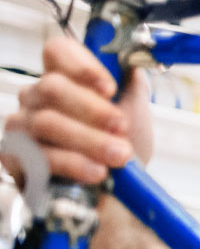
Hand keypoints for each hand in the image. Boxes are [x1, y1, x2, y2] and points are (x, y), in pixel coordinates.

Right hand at [2, 37, 153, 186]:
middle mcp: (36, 99)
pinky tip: (96, 172)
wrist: (119, 197)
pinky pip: (38, 155)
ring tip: (119, 156)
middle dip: (94, 110)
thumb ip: (131, 84)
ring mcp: (22, 127)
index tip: (110, 89)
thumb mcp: (135, 113)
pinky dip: (73, 164)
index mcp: (64, 80)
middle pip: (52, 87)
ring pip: (46, 122)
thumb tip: (131, 60)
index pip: (57, 52)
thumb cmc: (123, 151)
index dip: (82, 66)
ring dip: (90, 140)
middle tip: (122, 128)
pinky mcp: (15, 158)